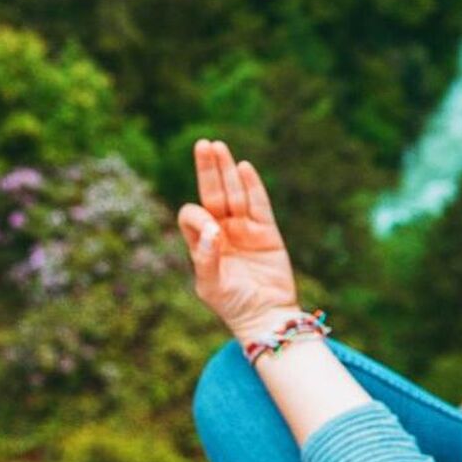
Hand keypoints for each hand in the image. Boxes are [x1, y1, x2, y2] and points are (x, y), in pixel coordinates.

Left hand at [176, 139, 300, 339]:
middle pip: (213, 193)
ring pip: (235, 193)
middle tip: (204, 145)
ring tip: (219, 147)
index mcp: (203, 243)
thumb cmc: (233, 304)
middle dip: (208, 170)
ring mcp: (245, 229)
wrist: (266, 316)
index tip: (212, 230)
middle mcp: (222, 231)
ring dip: (227, 170)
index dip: (198, 216)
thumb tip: (212, 229)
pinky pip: (259, 203)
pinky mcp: (267, 231)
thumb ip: (206, 258)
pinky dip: (252, 186)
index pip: (194, 215)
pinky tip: (243, 167)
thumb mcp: (210, 285)